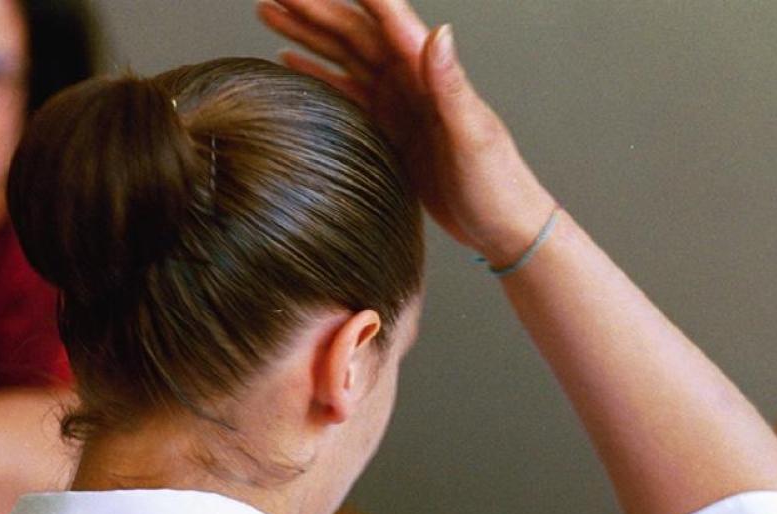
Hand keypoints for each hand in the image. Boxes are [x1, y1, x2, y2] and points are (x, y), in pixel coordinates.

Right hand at [257, 0, 557, 264]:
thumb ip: (452, 84)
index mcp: (429, 73)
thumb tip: (438, 33)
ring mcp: (400, 105)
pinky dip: (320, 76)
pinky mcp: (392, 132)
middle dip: (313, 9)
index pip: (385, 18)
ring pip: (345, 57)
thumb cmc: (499, 185)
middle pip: (354, 31)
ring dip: (308, 35)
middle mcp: (412, 82)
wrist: (506, 229)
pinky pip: (348, 94)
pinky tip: (292, 63)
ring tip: (269, 14)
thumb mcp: (474, 134)